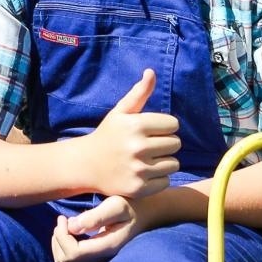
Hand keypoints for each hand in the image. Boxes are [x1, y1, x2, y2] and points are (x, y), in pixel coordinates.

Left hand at [51, 196, 146, 261]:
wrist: (145, 212)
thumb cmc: (131, 205)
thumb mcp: (116, 205)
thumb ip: (95, 216)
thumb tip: (72, 227)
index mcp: (106, 246)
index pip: (74, 253)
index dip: (62, 237)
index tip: (64, 218)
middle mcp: (100, 257)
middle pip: (66, 261)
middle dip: (58, 240)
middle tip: (63, 221)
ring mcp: (97, 258)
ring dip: (59, 244)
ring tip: (65, 225)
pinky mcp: (94, 254)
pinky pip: (71, 260)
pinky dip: (64, 246)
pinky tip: (71, 230)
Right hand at [81, 69, 179, 197]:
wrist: (85, 165)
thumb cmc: (107, 135)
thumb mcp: (120, 112)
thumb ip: (139, 93)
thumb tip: (151, 72)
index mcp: (135, 125)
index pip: (173, 125)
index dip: (164, 127)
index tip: (150, 132)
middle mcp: (138, 147)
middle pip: (175, 144)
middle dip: (165, 144)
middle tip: (147, 147)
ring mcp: (138, 170)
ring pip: (174, 164)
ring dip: (164, 162)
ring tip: (146, 160)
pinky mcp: (139, 188)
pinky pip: (166, 181)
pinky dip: (158, 179)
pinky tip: (143, 174)